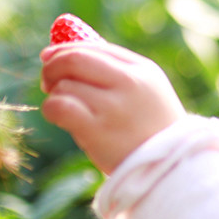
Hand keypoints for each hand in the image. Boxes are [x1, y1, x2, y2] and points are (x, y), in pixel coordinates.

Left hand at [40, 41, 185, 173]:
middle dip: (52, 67)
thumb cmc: (151, 133)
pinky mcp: (99, 131)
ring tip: (69, 113)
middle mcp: (130, 83)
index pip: (94, 47)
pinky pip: (59, 107)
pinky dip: (51, 110)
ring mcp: (114, 107)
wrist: (171, 170)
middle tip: (47, 83)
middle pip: (75, 59)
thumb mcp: (146, 93)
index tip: (49, 59)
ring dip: (57, 96)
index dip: (64, 50)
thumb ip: (114, 71)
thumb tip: (61, 52)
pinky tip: (59, 119)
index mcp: (143, 70)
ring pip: (64, 85)